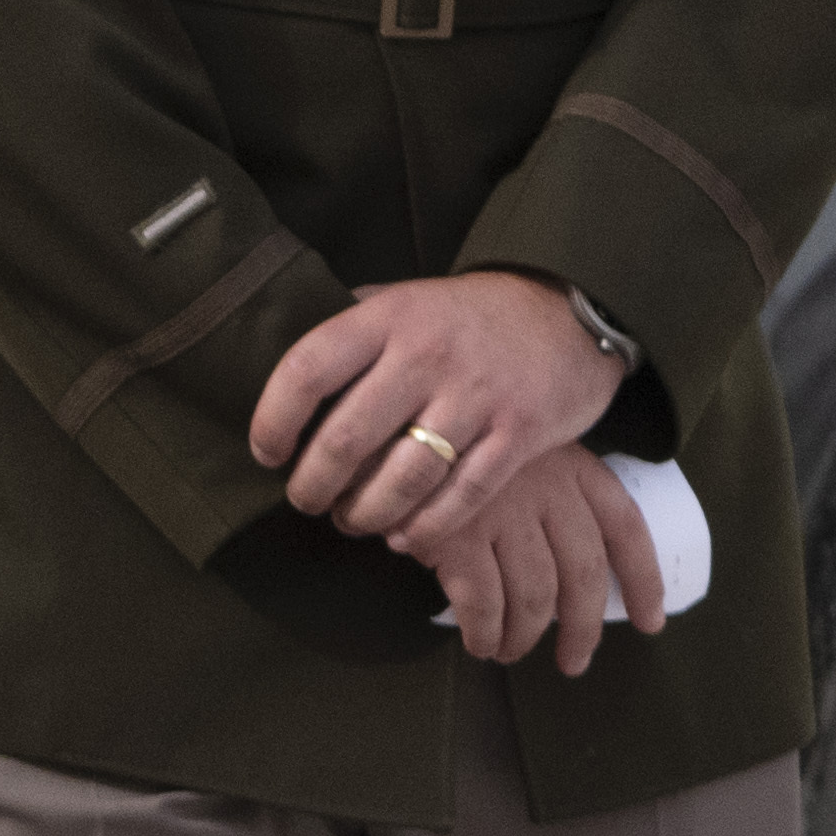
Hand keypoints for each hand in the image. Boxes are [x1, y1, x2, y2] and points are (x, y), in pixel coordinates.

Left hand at [251, 266, 618, 543]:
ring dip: (364, 514)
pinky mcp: (519, 435)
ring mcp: (477, 396)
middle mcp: (428, 355)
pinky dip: (424, 528)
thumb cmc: (470, 316)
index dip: (273, 420)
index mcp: (389, 317)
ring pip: (401, 480)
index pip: (307, 370)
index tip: (266, 452)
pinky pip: (460, 498)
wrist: (569, 313)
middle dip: (314, 486)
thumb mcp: (409, 299)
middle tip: (306, 501)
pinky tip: (402, 536)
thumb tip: (286, 351)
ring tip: (351, 521)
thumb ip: (356, 323)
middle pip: (347, 440)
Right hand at [414, 442, 670, 678]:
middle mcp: (545, 486)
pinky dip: (485, 634)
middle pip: (582, 575)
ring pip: (535, 598)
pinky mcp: (455, 537)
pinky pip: (484, 606)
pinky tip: (480, 643)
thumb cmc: (452, 452)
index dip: (643, 580)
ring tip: (510, 651)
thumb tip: (574, 580)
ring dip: (525, 637)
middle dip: (583, 629)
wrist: (383, 432)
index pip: (625, 528)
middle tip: (574, 661)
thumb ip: (551, 499)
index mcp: (571, 465)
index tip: (650, 622)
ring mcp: (501, 511)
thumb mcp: (519, 457)